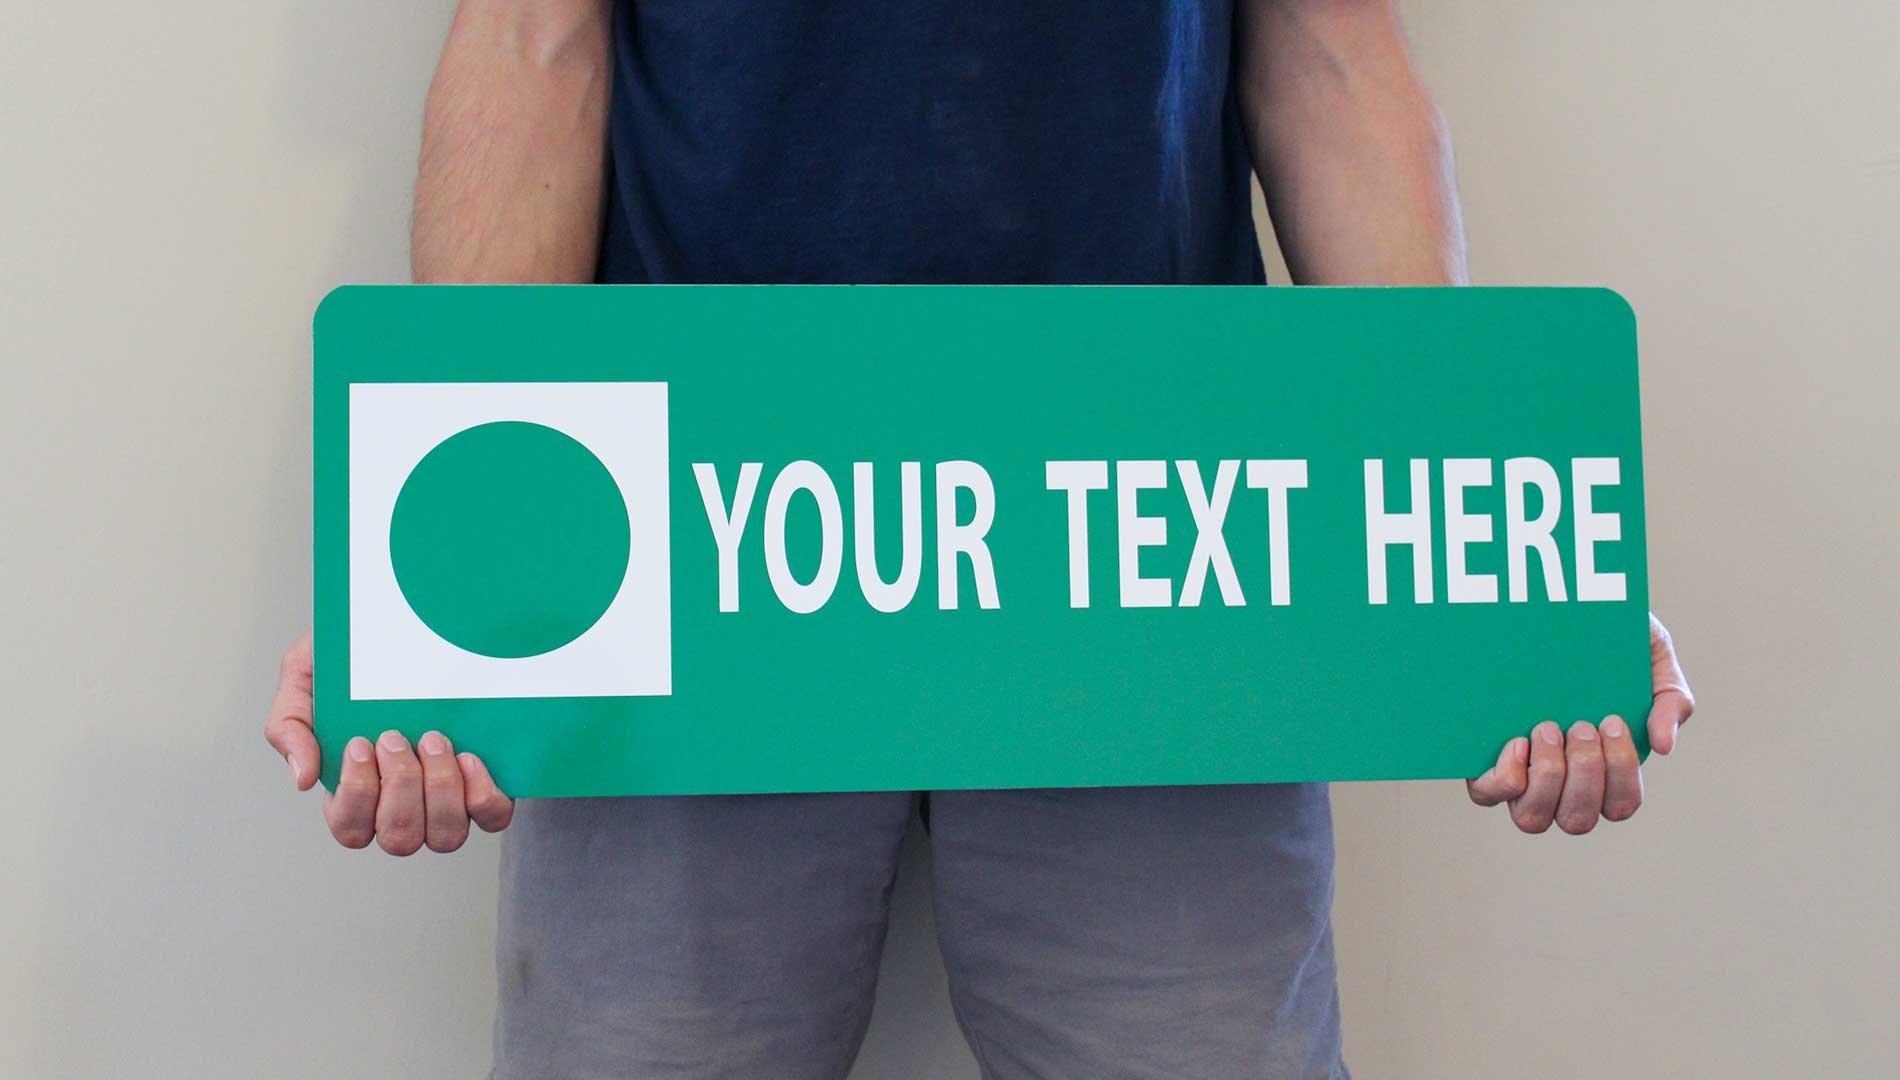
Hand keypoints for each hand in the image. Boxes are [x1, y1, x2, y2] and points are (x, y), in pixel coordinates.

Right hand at [263, 632, 513, 852]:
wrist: (403, 627)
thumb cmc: (349, 660)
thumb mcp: (303, 678)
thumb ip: (288, 726)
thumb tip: (303, 780)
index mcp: (355, 793)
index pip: (351, 828)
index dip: (357, 794)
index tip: (360, 743)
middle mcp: (401, 808)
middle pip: (400, 838)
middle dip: (400, 786)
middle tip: (395, 736)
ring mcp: (445, 802)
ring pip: (445, 835)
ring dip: (439, 789)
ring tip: (434, 740)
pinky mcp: (484, 786)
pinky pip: (491, 816)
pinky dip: (481, 794)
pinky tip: (470, 758)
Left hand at [1466, 613, 1694, 833]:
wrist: (1559, 611)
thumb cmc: (1611, 641)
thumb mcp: (1653, 659)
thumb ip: (1671, 700)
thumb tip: (1664, 746)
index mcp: (1605, 770)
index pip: (1620, 805)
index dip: (1619, 774)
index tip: (1612, 722)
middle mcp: (1563, 785)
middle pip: (1577, 820)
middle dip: (1585, 773)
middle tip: (1582, 725)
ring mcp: (1522, 777)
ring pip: (1533, 819)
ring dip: (1547, 778)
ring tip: (1548, 728)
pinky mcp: (1484, 761)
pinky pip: (1488, 794)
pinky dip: (1506, 777)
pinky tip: (1517, 741)